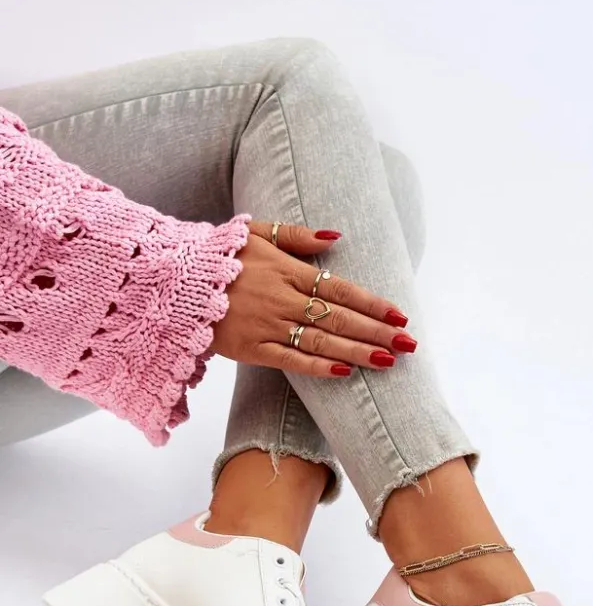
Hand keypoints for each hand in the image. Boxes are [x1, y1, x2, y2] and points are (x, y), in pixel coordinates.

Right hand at [211, 221, 415, 376]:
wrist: (171, 280)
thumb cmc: (217, 255)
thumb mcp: (256, 232)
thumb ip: (297, 236)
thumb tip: (336, 236)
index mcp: (286, 269)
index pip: (340, 288)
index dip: (373, 303)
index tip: (400, 314)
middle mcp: (282, 298)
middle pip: (339, 316)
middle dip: (377, 331)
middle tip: (409, 344)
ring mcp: (267, 324)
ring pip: (321, 340)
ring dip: (358, 351)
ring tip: (388, 360)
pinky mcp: (249, 348)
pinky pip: (290, 359)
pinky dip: (317, 366)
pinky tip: (344, 372)